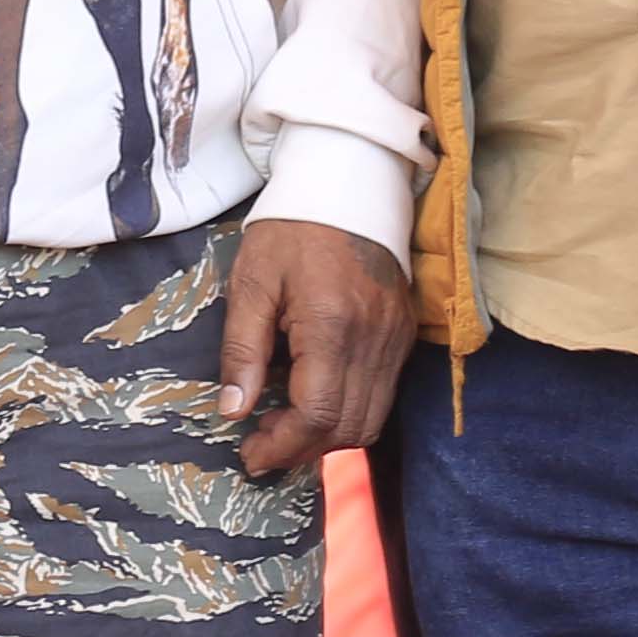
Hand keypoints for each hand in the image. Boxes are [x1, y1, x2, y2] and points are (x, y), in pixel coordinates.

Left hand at [215, 217, 414, 475]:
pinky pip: (383, 396)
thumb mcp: (252, 282)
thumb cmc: (291, 229)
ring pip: (371, 419)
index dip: (283, 447)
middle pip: (348, 428)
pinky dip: (350, 413)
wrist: (348, 183)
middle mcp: (373, 339)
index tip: (250, 453)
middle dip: (303, 449)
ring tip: (283, 425)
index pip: (318, 415)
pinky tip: (315, 398)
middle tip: (260, 442)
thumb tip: (234, 410)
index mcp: (331, 325)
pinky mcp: (403, 335)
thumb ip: (242, 349)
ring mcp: (395, 339)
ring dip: (328, 436)